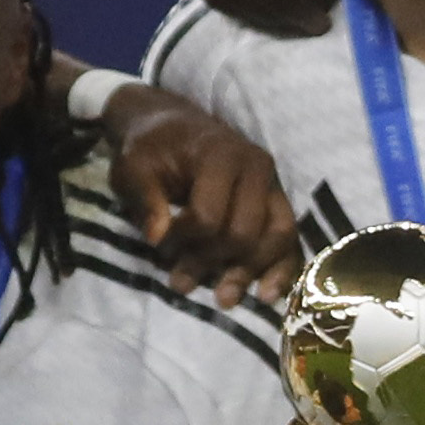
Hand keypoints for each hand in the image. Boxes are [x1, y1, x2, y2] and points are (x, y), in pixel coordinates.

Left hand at [95, 81, 301, 304]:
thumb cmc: (152, 148)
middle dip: (211, 262)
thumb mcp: (134, 167)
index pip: (208, 215)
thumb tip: (160, 240)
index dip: (183, 240)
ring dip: (249, 272)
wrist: (172, 124)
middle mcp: (257, 168)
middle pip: (244, 232)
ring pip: (276, 238)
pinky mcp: (278, 202)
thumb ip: (145, 199)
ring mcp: (273, 185)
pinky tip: (267, 295)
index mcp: (220, 155)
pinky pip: (290, 240)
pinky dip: (282, 269)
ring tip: (223, 299)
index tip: (159, 245)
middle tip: (179, 280)